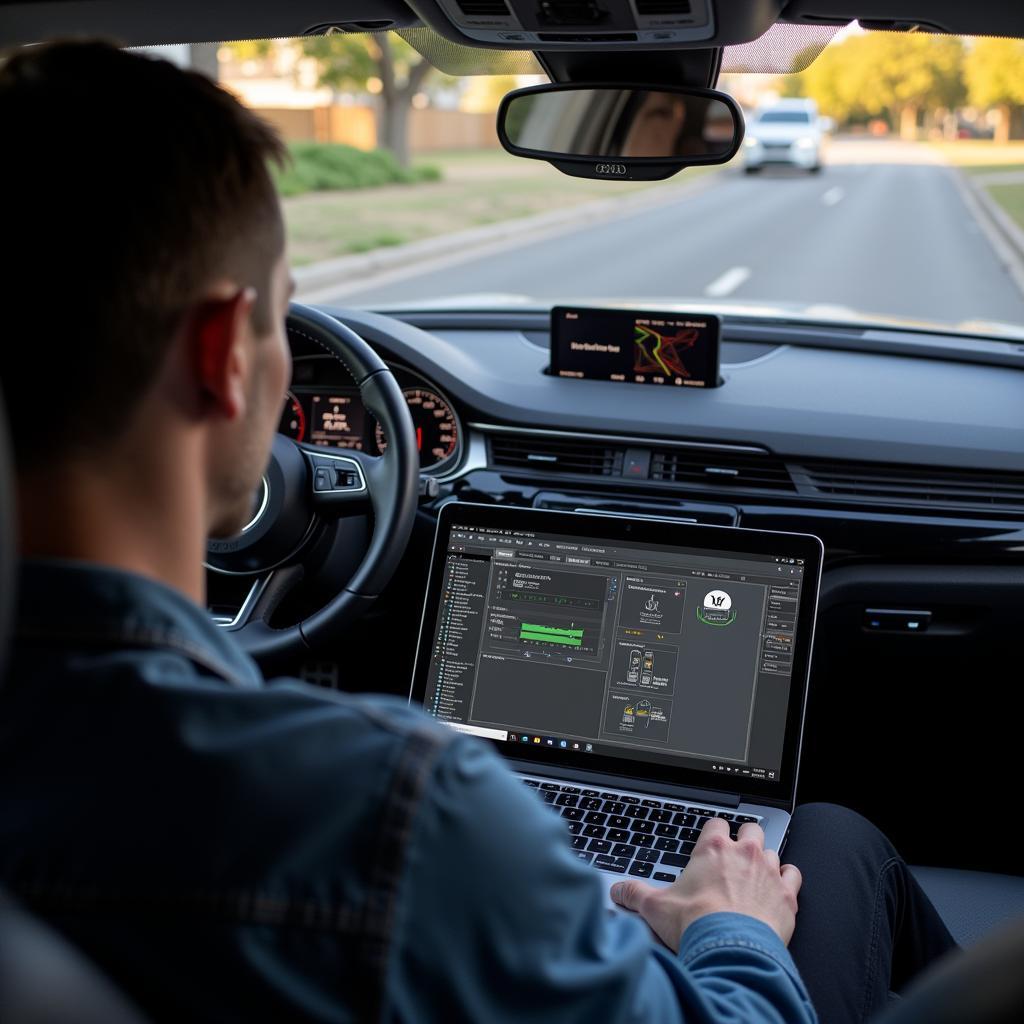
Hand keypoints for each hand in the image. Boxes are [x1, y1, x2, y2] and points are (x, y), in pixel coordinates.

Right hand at [610, 817, 801, 951]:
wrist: (730, 950)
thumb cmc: (695, 925)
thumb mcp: (655, 907)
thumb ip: (633, 893)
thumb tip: (617, 891)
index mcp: (712, 849)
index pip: (715, 824)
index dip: (713, 834)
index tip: (709, 845)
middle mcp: (743, 853)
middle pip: (749, 829)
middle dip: (743, 839)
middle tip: (734, 856)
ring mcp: (769, 871)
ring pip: (772, 851)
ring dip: (765, 860)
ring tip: (755, 876)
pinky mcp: (787, 894)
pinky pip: (794, 874)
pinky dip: (788, 879)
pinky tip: (779, 888)